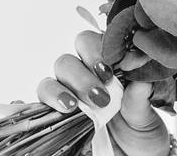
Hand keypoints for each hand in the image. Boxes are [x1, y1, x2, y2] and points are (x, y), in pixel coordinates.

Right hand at [37, 30, 170, 155]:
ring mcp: (68, 96)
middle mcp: (84, 77)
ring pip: (50, 80)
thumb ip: (140, 99)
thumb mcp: (145, 118)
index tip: (108, 71)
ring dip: (59, 91)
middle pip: (68, 61)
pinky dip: (31, 103)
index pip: (93, 43)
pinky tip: (37, 107)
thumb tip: (141, 78)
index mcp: (108, 68)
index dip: (96, 51)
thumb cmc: (141, 133)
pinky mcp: (53, 118)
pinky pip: (35, 104)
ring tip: (74, 107)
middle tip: (99, 96)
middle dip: (81, 75)